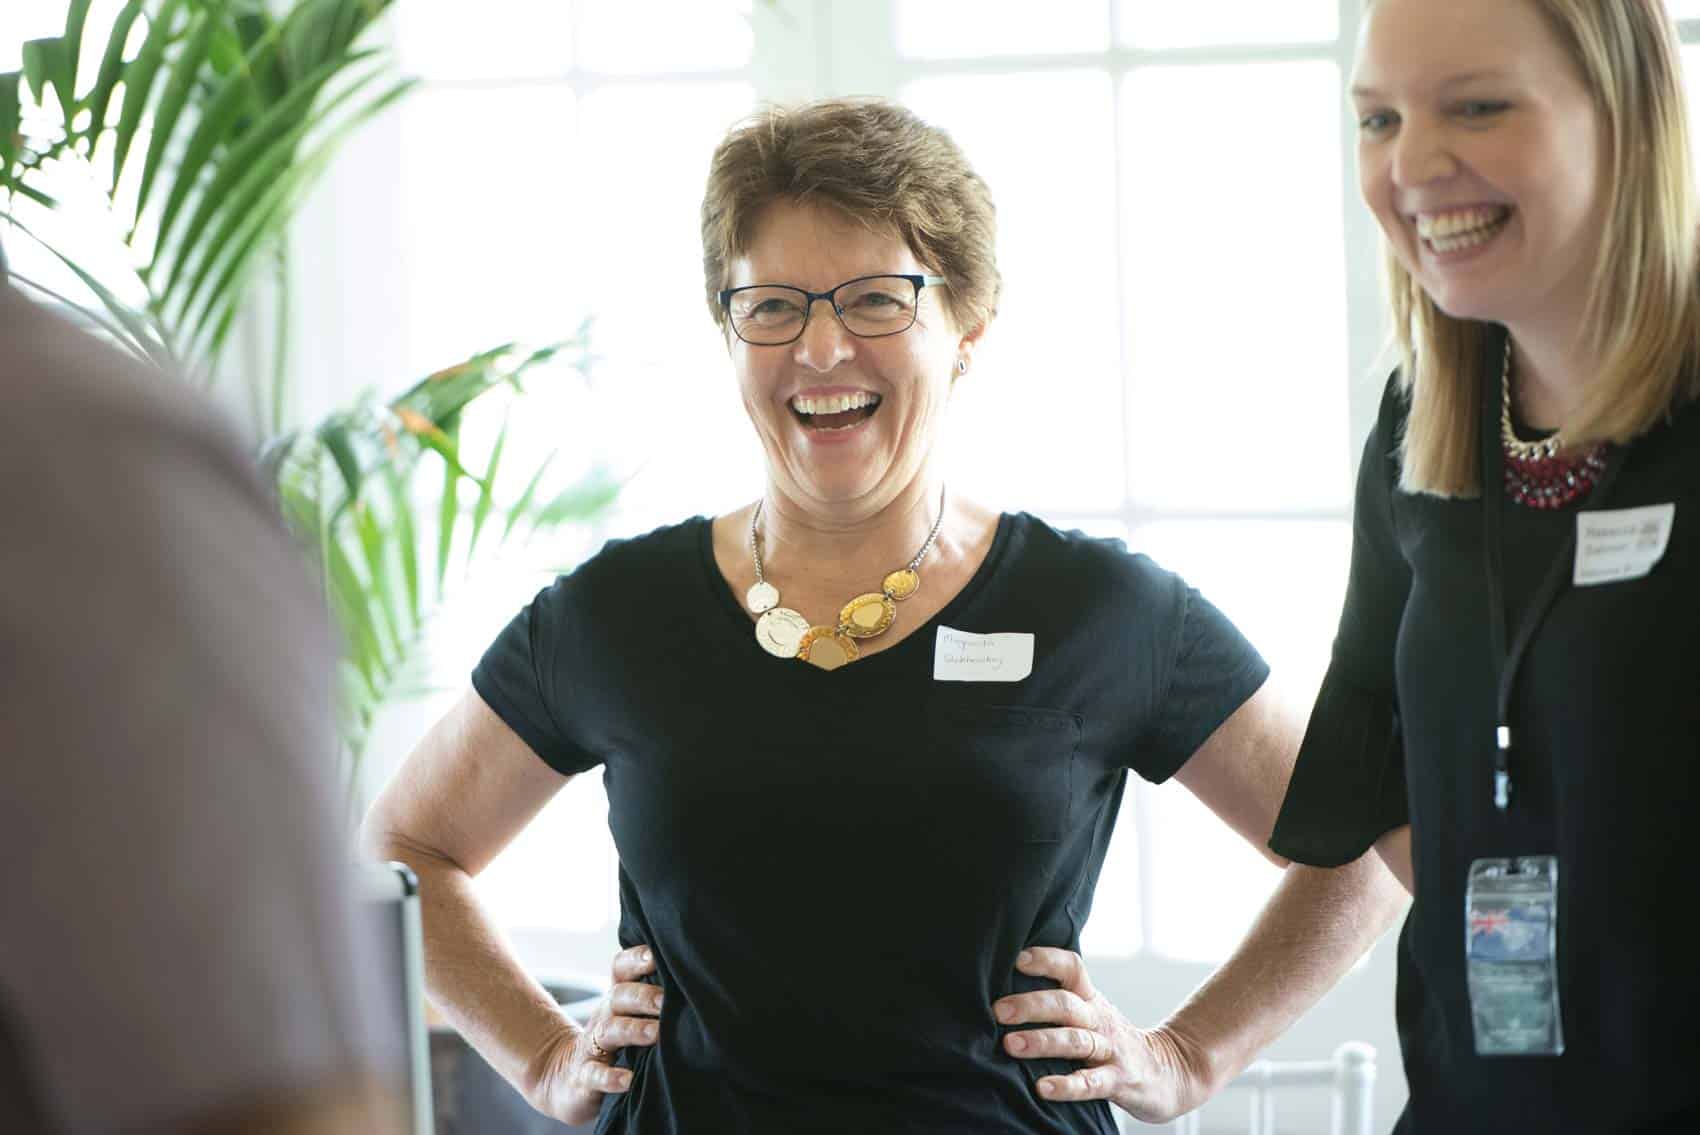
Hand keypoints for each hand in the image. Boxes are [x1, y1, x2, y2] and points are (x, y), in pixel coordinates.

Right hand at [534, 944, 662, 1124]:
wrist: (567, 1078)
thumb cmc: (615, 1042)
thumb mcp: (630, 1016)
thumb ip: (657, 998)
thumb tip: (700, 983)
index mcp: (617, 998)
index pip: (622, 968)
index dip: (637, 958)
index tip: (658, 954)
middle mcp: (604, 1016)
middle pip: (619, 996)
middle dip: (643, 996)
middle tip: (666, 1000)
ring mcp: (592, 1046)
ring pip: (609, 1031)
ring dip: (633, 1030)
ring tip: (655, 1034)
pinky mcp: (585, 1077)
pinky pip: (595, 1075)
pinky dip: (610, 1078)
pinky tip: (628, 1080)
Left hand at [993, 947, 1209, 1124]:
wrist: (1169, 1072)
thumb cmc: (1112, 1040)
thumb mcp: (1091, 1012)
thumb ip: (1059, 1000)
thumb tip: (1003, 990)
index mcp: (1091, 999)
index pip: (1072, 968)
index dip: (1046, 959)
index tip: (1016, 959)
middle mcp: (1099, 1019)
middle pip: (1066, 1004)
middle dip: (1031, 1005)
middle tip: (998, 1010)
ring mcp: (1110, 1050)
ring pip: (1075, 1041)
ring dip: (1042, 1041)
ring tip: (1010, 1044)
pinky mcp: (1118, 1081)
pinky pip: (1091, 1083)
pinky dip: (1067, 1086)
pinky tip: (1043, 1088)